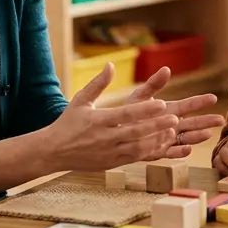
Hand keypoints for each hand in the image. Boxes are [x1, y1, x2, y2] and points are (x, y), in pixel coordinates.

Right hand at [40, 64, 200, 171]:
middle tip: (175, 118)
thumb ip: (98, 83)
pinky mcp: (111, 163)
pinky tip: (161, 143)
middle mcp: (105, 138)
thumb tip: (111, 65)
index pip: (126, 115)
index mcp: (98, 121)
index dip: (145, 110)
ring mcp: (109, 152)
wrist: (53, 151)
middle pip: (135, 132)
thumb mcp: (80, 100)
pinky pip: (134, 158)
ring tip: (172, 132)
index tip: (162, 103)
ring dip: (156, 140)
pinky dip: (149, 152)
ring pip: (137, 148)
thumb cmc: (67, 123)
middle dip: (156, 126)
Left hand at [125, 67, 223, 159]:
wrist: (114, 133)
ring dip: (197, 136)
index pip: (189, 105)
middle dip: (207, 121)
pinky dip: (179, 152)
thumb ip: (153, 84)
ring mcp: (167, 139)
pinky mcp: (158, 152)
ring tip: (208, 134)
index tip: (213, 98)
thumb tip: (167, 69)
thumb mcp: (140, 96)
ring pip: (186, 138)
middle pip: (193, 123)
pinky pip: (171, 153)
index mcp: (170, 110)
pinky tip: (187, 149)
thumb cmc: (128, 113)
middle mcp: (171, 125)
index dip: (200, 102)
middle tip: (221, 120)